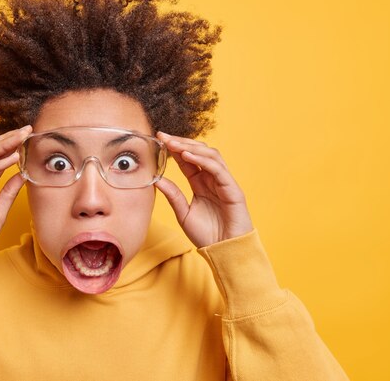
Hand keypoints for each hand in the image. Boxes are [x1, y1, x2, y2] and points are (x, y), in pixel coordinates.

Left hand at [154, 132, 253, 247]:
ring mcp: (224, 182)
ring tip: (174, 144)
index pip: (188, 159)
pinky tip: (188, 156)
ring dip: (192, 147)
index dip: (174, 147)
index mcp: (200, 183)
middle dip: (181, 142)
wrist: (224, 252)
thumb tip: (156, 179)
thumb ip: (173, 195)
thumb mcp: (183, 213)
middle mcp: (212, 179)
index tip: (159, 138)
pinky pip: (218, 169)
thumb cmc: (206, 235)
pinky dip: (203, 160)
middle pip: (199, 152)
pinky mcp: (233, 189)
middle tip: (164, 137)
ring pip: (210, 155)